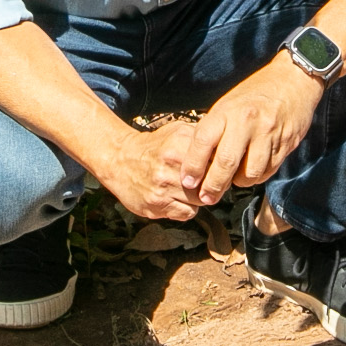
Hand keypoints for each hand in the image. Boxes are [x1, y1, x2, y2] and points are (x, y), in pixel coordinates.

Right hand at [94, 121, 218, 223]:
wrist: (120, 160)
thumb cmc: (153, 147)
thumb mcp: (176, 131)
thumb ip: (201, 137)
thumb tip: (226, 144)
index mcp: (178, 144)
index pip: (215, 161)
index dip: (220, 166)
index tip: (219, 167)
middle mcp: (170, 166)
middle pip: (210, 183)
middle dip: (212, 184)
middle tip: (207, 181)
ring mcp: (163, 188)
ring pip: (200, 200)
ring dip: (200, 197)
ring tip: (191, 189)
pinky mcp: (157, 206)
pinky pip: (187, 214)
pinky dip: (187, 208)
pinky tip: (179, 198)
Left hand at [174, 59, 324, 205]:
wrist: (293, 80)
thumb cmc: (255, 94)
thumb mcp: (228, 104)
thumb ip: (214, 130)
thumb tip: (197, 161)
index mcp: (227, 110)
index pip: (203, 141)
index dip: (193, 165)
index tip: (188, 182)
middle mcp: (247, 122)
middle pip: (226, 163)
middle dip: (213, 186)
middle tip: (206, 198)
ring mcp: (268, 133)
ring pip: (250, 173)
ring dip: (239, 183)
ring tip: (234, 180)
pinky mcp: (286, 143)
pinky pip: (268, 171)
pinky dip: (258, 177)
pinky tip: (253, 171)